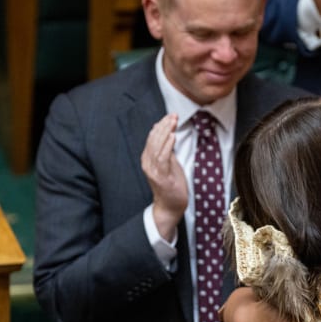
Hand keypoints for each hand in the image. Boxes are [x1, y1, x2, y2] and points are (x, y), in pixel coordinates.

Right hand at [141, 114, 187, 240]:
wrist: (170, 205)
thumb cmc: (172, 184)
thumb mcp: (170, 163)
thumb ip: (167, 149)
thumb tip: (168, 133)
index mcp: (148, 158)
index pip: (152, 137)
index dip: (160, 125)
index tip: (170, 116)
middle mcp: (147, 163)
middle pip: (153, 140)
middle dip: (163, 126)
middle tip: (173, 115)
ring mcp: (152, 170)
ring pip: (157, 146)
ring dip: (165, 132)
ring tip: (173, 122)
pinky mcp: (160, 177)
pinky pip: (163, 158)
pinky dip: (167, 146)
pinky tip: (172, 136)